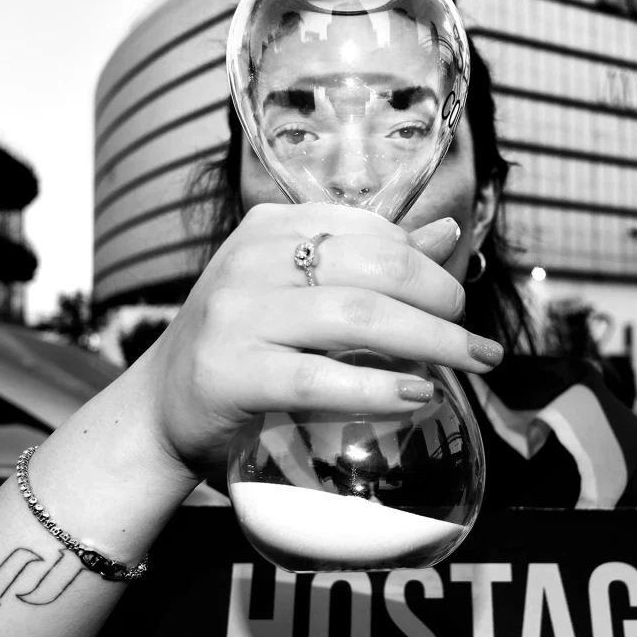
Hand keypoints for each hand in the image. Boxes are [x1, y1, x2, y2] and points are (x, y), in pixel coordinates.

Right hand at [135, 203, 501, 477]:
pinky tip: (417, 396)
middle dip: (442, 302)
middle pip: (375, 267)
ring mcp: (237, 314)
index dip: (426, 265)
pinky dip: (378, 389)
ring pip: (356, 317)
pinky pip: (319, 378)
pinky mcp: (231, 373)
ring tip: (470, 366)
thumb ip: (367, 262)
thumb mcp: (298, 293)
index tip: (456, 303)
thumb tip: (446, 232)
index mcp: (271, 228)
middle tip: (476, 343)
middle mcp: (251, 260)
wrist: (160, 408)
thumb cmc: (243, 347)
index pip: (370, 230)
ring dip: (430, 343)